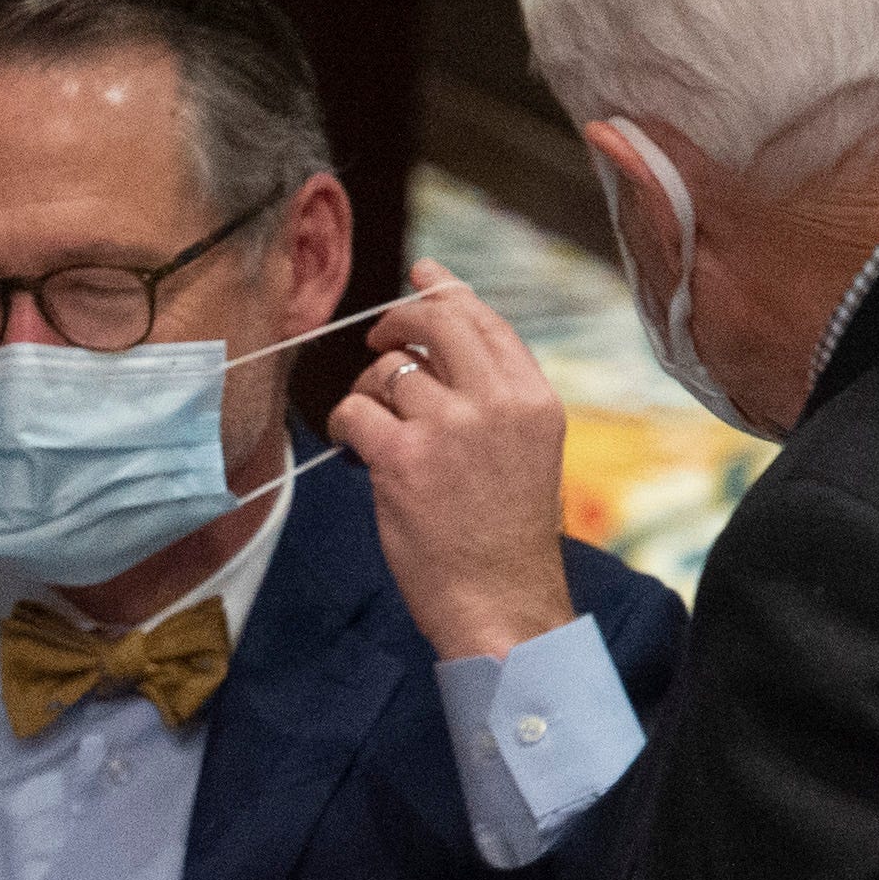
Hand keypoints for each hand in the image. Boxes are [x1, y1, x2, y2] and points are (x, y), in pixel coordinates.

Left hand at [327, 259, 575, 662]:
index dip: (447, 292)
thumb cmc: (505, 538)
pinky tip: (355, 448)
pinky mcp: (402, 458)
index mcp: (533, 399)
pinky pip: (354, 409)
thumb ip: (496, 399)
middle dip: (398, 320)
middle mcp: (495, 403)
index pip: (485, 321)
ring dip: (370, 393)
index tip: (423, 277)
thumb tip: (443, 346)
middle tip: (378, 341)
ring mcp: (449, 428)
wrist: (499, 602)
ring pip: (389, 371)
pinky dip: (345, 424)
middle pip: (436, 322)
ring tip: (378, 431)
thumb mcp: (528, 453)